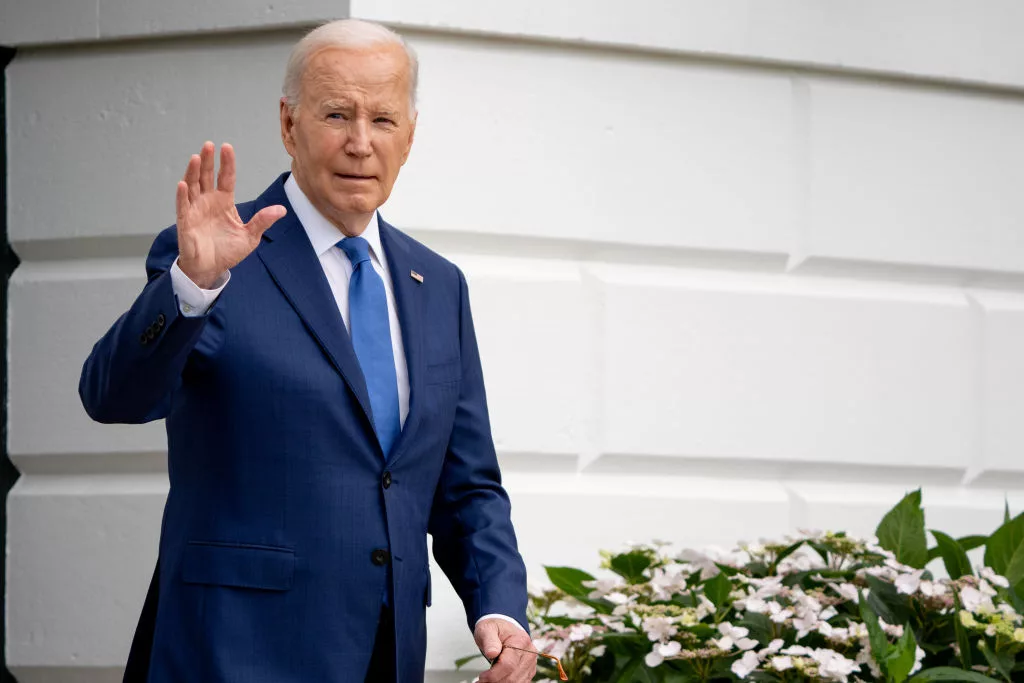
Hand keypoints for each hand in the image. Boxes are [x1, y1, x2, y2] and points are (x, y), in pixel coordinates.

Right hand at [176, 141, 285, 288]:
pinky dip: (182, 195)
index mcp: (224, 202)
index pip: (226, 178)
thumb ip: (262, 221)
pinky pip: (182, 206)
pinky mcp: (186, 222)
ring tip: (195, 157)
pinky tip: (184, 184)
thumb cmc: (228, 251)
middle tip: (209, 145)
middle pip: (206, 177)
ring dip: (193, 172)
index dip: (226, 163)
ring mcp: (195, 210)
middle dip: (207, 161)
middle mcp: (208, 202)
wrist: (211, 269)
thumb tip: (281, 209)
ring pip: (193, 186)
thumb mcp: (250, 236)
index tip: (227, 147)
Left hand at [474, 618, 535, 682]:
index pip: (508, 664)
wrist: (505, 629)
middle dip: (494, 682)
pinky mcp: (529, 671)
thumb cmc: (495, 629)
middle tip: (480, 681)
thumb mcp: (487, 629)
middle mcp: (529, 653)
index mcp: (521, 640)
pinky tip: (495, 681)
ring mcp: (531, 663)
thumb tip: (492, 654)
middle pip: (512, 677)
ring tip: (486, 681)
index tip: (481, 677)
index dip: (493, 674)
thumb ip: (489, 641)